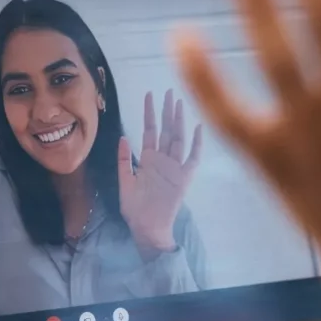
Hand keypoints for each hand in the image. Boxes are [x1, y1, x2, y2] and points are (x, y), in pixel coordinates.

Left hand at [118, 90, 203, 253]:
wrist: (147, 229)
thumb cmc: (135, 210)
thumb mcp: (124, 183)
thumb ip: (123, 160)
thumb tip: (123, 136)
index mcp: (148, 159)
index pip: (150, 130)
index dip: (149, 113)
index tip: (149, 95)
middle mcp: (163, 160)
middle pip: (167, 130)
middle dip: (167, 110)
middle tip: (169, 91)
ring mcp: (175, 168)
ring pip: (178, 139)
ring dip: (178, 120)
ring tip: (178, 102)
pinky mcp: (184, 178)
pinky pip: (192, 158)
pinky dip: (196, 143)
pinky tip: (197, 127)